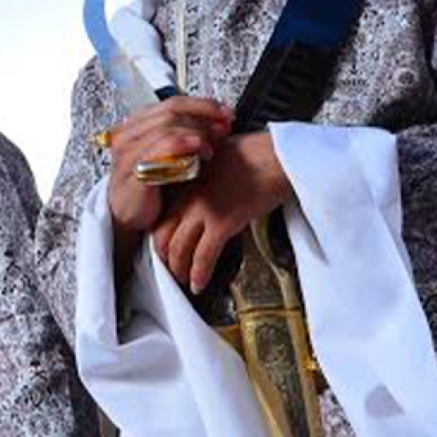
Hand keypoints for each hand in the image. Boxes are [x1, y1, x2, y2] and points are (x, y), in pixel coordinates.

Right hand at [104, 96, 233, 233]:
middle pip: (172, 110)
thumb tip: (218, 124)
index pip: (173, 102)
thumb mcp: (165, 156)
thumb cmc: (147, 187)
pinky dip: (186, 145)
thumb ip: (184, 137)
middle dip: (204, 116)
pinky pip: (162, 148)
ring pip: (168, 125)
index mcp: (136, 126)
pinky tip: (201, 152)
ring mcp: (129, 152)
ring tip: (211, 147)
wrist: (125, 216)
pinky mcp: (134, 171)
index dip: (203, 105)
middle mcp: (129, 134)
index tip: (226, 113)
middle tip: (224, 128)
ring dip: (198, 132)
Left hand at [151, 130, 293, 291]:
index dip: (159, 235)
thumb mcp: (216, 158)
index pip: (160, 214)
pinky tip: (199, 284)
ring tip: (184, 280)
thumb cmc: (255, 152)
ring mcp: (203, 210)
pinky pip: (203, 256)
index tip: (164, 246)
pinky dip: (199, 274)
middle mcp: (188, 197)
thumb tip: (204, 190)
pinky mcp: (222, 222)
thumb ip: (203, 177)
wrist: (277, 155)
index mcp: (185, 181)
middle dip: (164, 257)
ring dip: (180, 269)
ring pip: (179, 249)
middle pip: (162, 235)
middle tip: (170, 268)